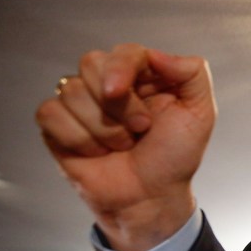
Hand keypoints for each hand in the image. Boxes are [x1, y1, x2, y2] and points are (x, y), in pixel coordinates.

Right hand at [35, 44, 215, 250]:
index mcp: (144, 76)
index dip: (120, 68)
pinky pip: (50, 113)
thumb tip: (157, 54)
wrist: (151, 197)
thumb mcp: (200, 114)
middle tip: (139, 130)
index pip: (124, 53)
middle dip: (117, 105)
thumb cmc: (174, 158)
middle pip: (91, 64)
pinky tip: (95, 152)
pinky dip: (76, 138)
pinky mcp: (58, 124)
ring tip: (122, 145)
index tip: (119, 91)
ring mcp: (82, 103)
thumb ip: (192, 73)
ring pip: (71, 91)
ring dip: (103, 128)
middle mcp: (110, 83)